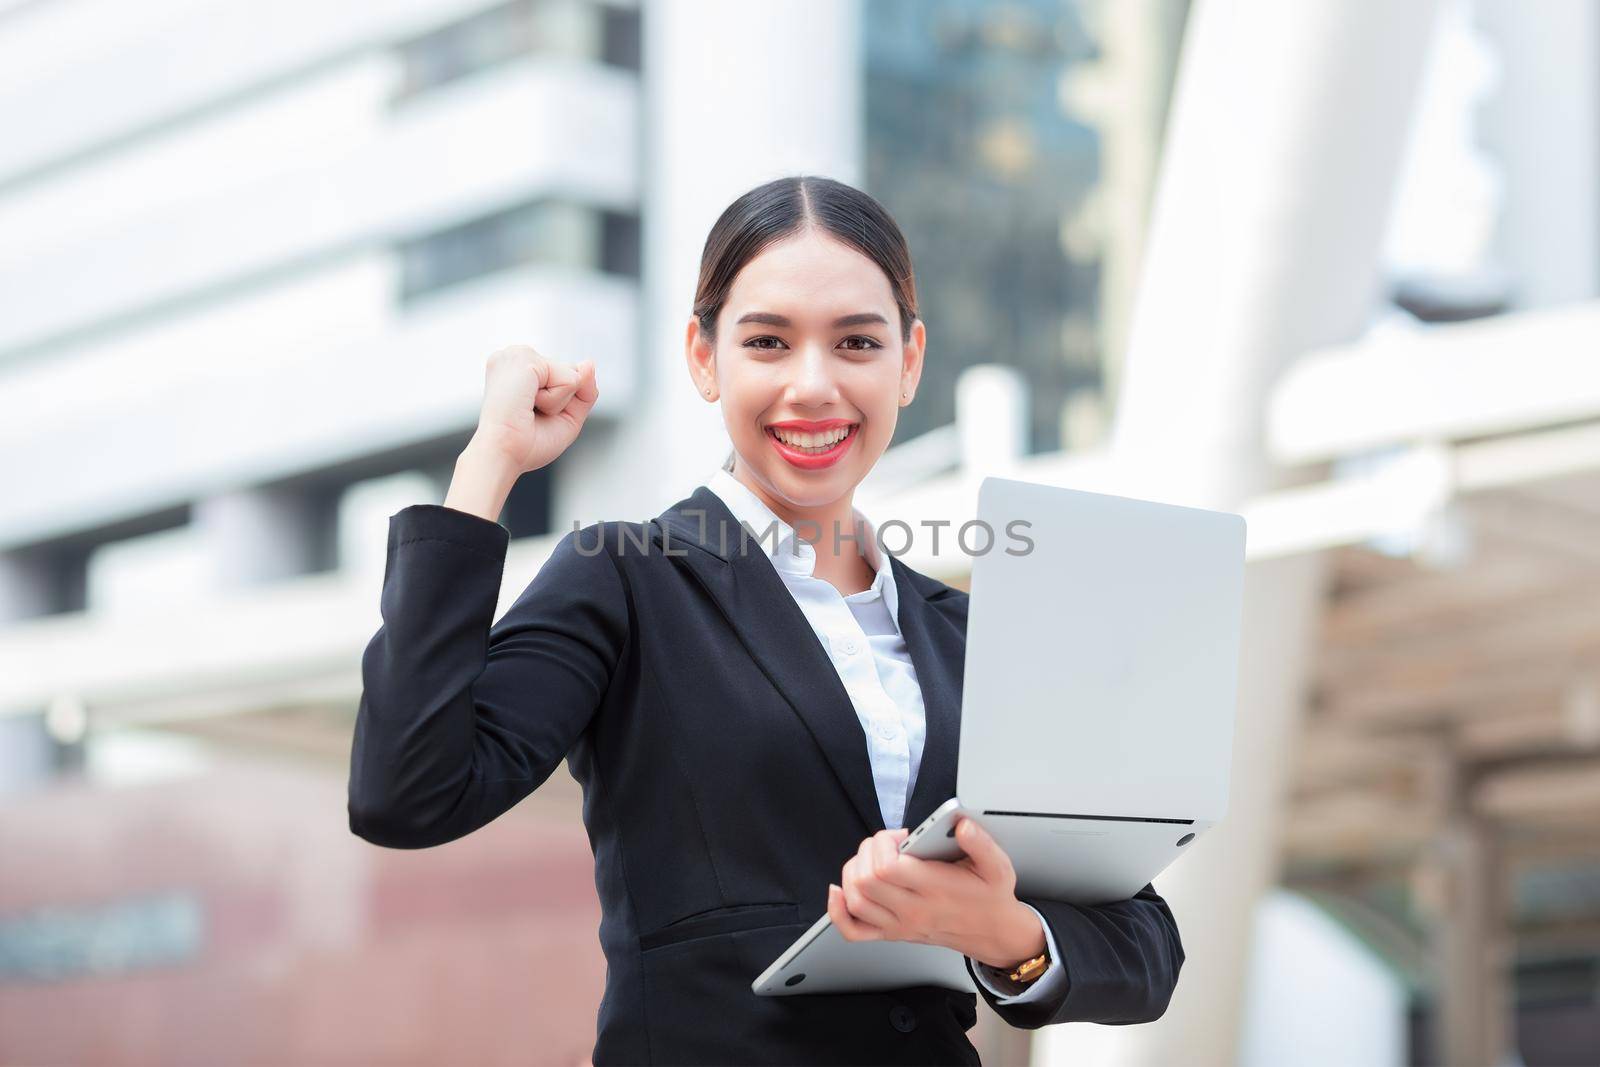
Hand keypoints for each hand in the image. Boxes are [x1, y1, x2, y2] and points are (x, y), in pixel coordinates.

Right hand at [472, 344, 598, 473]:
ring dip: (558, 402)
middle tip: (529, 415)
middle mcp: (516, 356)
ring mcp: (519, 354)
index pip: (565, 377)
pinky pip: (571, 379)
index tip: (529, 416)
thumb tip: (588, 363)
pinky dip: (556, 400)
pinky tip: (528, 403)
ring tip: (527, 409)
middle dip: (562, 402)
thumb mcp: (567, 417)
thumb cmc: (526, 444)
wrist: (503, 454)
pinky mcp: (526, 358)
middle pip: (572, 373)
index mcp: (519, 369)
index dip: (560, 404)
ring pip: (573, 375)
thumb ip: (585, 390)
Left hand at [826, 817, 1047, 969]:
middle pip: (865, 880)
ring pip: (855, 900)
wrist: (994, 933)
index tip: (899, 836)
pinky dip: (839, 910)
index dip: (882, 844)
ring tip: (871, 859)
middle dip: (867, 851)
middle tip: (886, 844)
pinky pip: (853, 931)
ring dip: (852, 872)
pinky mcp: (893, 934)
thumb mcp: (998, 867)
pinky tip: (840, 891)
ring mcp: (899, 925)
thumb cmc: (991, 898)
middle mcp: (912, 910)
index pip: (886, 867)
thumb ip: (982, 844)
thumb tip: (962, 826)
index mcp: (934, 889)